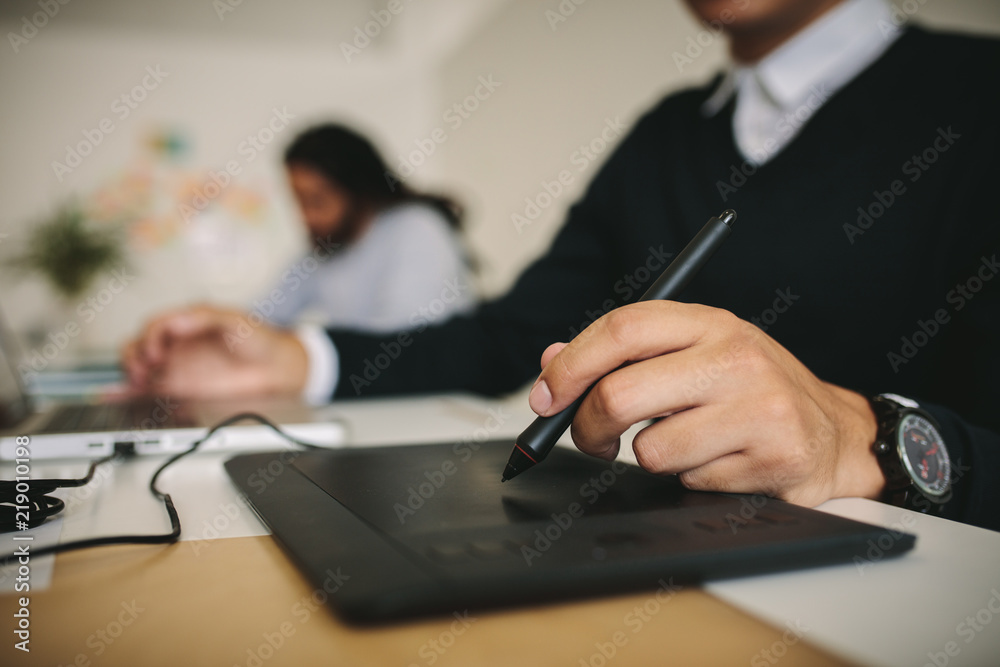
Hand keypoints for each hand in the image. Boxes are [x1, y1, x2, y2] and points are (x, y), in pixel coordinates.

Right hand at [121, 305, 307, 399]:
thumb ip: (206, 315)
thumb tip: (178, 320)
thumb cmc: (257, 338)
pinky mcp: (180, 389)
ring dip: (130, 372)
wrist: (277, 369)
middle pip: (138, 345)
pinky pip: (148, 390)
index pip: (155, 326)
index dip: (150, 337)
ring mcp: (177, 367)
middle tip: (145, 367)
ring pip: (138, 367)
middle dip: (133, 354)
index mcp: (186, 324)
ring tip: (141, 380)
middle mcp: (177, 345)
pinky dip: (129, 393)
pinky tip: (118, 396)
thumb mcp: (235, 318)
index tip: (157, 350)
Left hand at [528, 301, 884, 505]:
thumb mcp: (694, 355)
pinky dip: (691, 477)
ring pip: (650, 448)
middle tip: (592, 438)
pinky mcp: (773, 455)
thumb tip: (551, 363)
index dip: (570, 364)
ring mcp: (759, 405)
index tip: (545, 396)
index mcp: (709, 322)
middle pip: (620, 393)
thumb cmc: (751, 390)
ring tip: (686, 443)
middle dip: (587, 425)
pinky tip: (721, 460)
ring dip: (651, 456)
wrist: (834, 433)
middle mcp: (736, 356)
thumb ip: (624, 356)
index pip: (622, 328)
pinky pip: (690, 479)